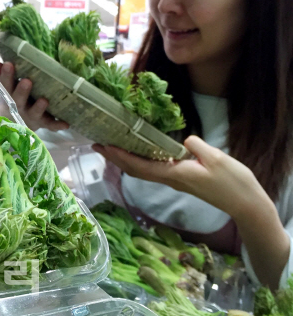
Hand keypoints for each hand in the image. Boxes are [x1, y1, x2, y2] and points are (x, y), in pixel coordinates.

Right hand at [0, 61, 68, 131]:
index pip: (6, 85)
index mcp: (10, 96)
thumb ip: (4, 75)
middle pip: (19, 100)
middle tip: (27, 81)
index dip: (6, 76)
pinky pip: (50, 125)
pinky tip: (66, 124)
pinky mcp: (43, 123)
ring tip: (44, 100)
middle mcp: (19, 107)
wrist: (19, 124)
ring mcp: (31, 117)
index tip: (9, 64)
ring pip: (34, 113)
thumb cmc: (16, 98)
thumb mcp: (9, 88)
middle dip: (22, 91)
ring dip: (38, 108)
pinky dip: (57, 125)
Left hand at [92, 135, 265, 220]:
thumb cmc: (232, 182)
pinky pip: (153, 170)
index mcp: (174, 174)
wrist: (244, 203)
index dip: (120, 156)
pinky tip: (137, 153)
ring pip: (142, 171)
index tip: (104, 146)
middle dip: (115, 158)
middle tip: (98, 145)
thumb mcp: (217, 159)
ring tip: (111, 147)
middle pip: (135, 169)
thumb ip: (198, 147)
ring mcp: (174, 180)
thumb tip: (184, 139)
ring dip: (124, 160)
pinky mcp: (180, 179)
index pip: (139, 165)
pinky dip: (139, 161)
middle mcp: (169, 179)